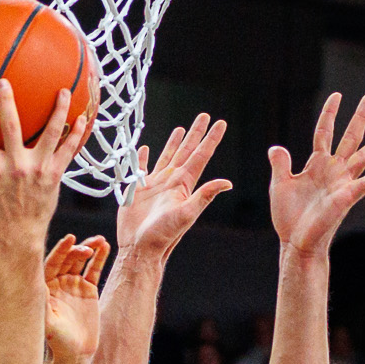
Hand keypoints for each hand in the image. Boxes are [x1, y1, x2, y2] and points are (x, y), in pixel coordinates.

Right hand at [0, 80, 87, 247]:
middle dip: (7, 101)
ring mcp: (37, 169)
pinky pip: (67, 150)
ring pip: (49, 133)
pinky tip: (81, 118)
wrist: (20, 236)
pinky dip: (75, 134)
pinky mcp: (54, 175)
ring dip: (57, 110)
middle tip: (5, 81)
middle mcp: (15, 166)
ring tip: (62, 91)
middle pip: (12, 125)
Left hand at [44, 234, 109, 363]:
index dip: (60, 250)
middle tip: (87, 248)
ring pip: (81, 261)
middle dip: (77, 250)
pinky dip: (100, 258)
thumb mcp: (48, 322)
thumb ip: (43, 302)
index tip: (69, 239)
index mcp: (45, 286)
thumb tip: (37, 282)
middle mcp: (58, 281)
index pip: (52, 262)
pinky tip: (105, 247)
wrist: (75, 352)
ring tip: (99, 240)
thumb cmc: (57, 339)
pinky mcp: (88, 289)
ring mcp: (73, 284)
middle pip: (67, 259)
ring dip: (89, 248)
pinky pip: (94, 270)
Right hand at [117, 113, 230, 262]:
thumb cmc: (163, 235)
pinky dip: (143, 158)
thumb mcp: (186, 214)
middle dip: (195, 133)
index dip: (211, 138)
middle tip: (203, 115)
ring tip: (181, 129)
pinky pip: (141, 168)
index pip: (201, 155)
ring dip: (174, 143)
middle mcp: (172, 181)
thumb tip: (227, 182)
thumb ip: (204, 196)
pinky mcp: (137, 190)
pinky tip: (145, 149)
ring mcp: (155, 185)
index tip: (220, 122)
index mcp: (184, 184)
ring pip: (167, 156)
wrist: (139, 248)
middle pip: (186, 151)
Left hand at [268, 93, 364, 255]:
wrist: (296, 241)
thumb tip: (276, 148)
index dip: (330, 113)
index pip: (324, 132)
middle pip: (350, 137)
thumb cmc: (289, 216)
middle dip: (360, 116)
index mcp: (317, 164)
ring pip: (363, 156)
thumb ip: (280, 165)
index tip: (337, 95)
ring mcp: (342, 183)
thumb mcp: (280, 185)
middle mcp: (333, 169)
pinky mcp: (346, 198)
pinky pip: (364, 184)